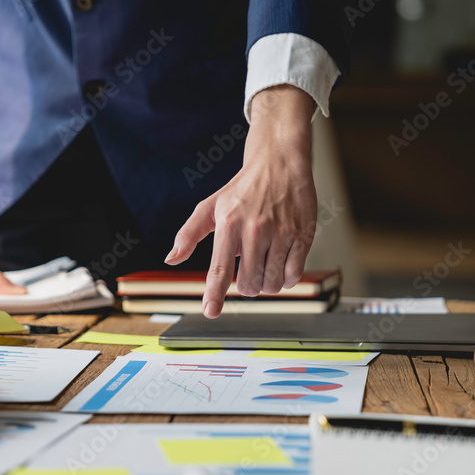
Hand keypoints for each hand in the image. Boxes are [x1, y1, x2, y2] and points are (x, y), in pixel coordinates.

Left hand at [167, 85, 317, 317]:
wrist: (280, 162)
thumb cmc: (243, 188)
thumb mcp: (210, 206)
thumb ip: (189, 234)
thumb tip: (171, 258)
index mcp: (228, 222)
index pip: (219, 268)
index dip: (214, 294)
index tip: (210, 312)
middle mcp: (255, 228)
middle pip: (249, 283)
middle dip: (246, 286)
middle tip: (248, 271)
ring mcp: (282, 232)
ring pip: (272, 283)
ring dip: (267, 283)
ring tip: (264, 264)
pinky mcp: (303, 234)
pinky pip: (294, 274)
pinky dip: (287, 278)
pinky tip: (281, 264)